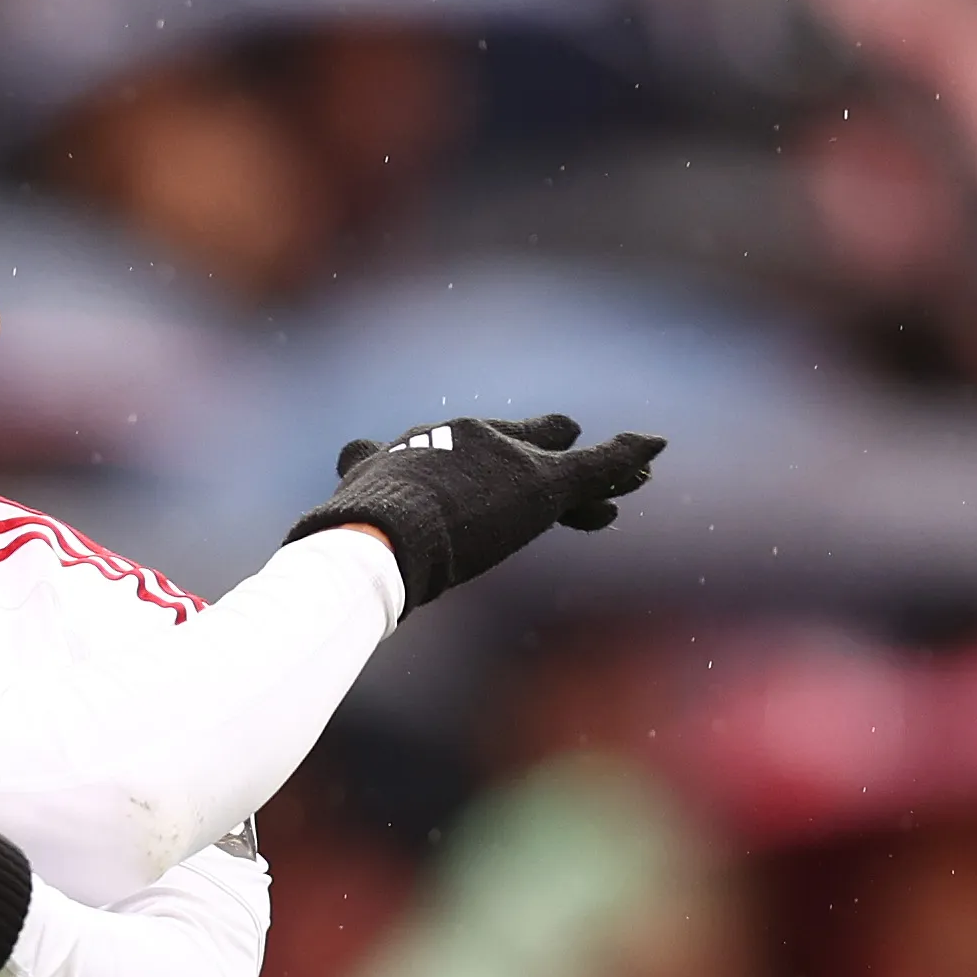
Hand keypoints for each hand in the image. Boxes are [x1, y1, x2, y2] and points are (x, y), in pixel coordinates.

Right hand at [286, 414, 664, 613]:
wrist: (376, 534)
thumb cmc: (350, 538)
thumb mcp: (345, 514)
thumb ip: (345, 504)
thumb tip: (322, 507)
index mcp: (421, 448)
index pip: (463, 450)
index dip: (486, 467)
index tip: (489, 480)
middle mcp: (465, 438)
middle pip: (517, 444)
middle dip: (543, 449)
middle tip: (566, 444)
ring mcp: (505, 457)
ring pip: (562, 462)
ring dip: (596, 472)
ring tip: (635, 476)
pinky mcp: (542, 482)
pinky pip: (596, 466)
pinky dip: (627, 456)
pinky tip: (655, 446)